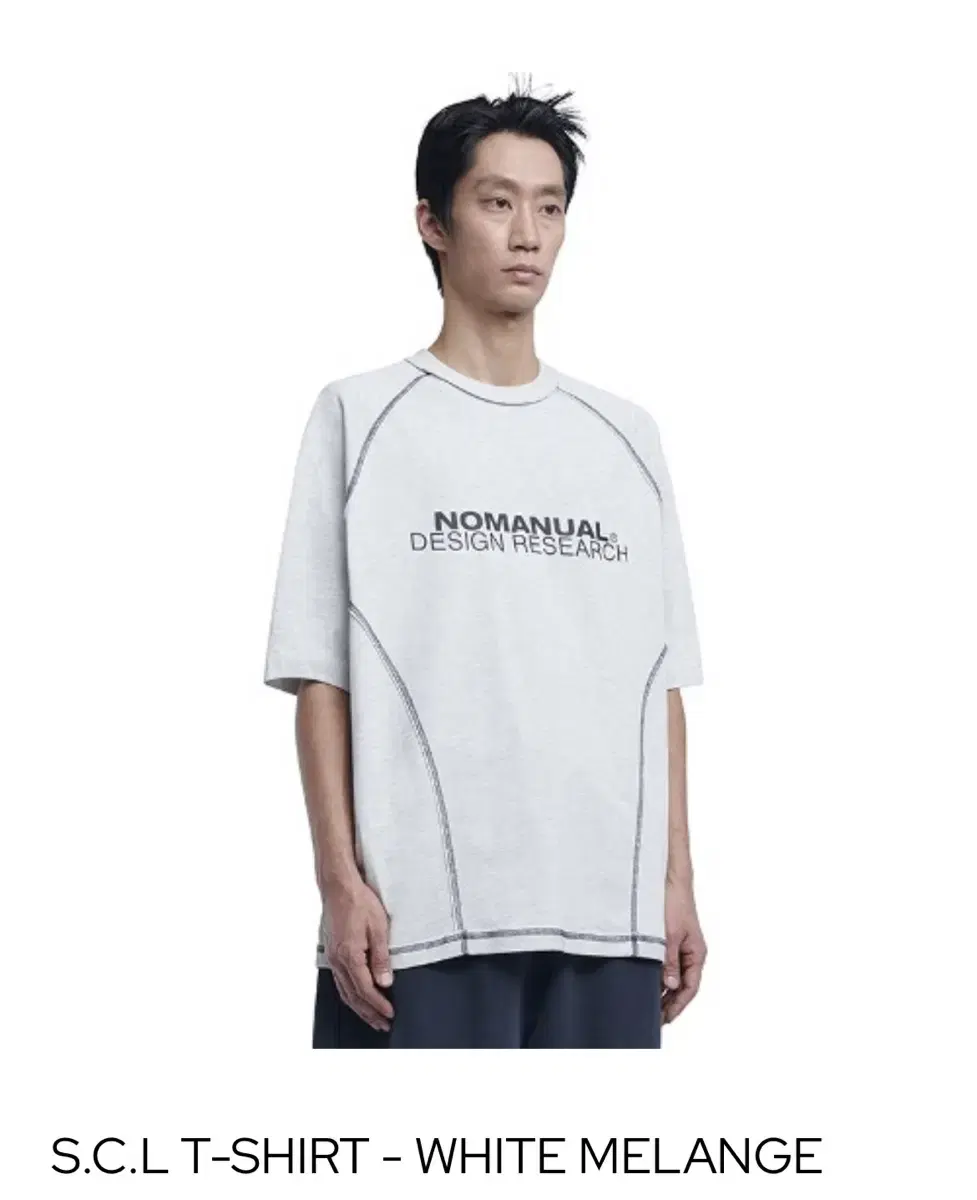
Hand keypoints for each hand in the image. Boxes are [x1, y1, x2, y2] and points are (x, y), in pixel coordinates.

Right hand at [323, 877, 395, 1031]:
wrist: (338, 887)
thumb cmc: (360, 902)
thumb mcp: (379, 928)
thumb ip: (381, 958)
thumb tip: (385, 982)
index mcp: (350, 956)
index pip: (366, 990)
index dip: (379, 1005)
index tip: (391, 1015)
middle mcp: (338, 961)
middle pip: (353, 996)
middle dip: (369, 1013)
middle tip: (383, 1025)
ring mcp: (332, 958)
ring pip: (344, 992)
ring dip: (359, 1008)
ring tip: (372, 1018)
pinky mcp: (332, 952)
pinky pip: (340, 982)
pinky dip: (350, 995)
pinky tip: (356, 998)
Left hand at [661, 874, 706, 1024]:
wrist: (669, 880)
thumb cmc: (673, 903)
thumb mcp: (668, 935)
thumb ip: (669, 961)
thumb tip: (669, 986)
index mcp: (696, 954)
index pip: (690, 988)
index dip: (678, 1005)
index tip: (665, 1019)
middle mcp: (691, 953)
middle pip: (682, 986)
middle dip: (670, 1003)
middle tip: (654, 1019)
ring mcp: (681, 948)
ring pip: (674, 977)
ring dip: (664, 992)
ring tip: (649, 1007)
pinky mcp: (670, 941)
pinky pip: (667, 965)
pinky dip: (659, 977)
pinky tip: (648, 985)